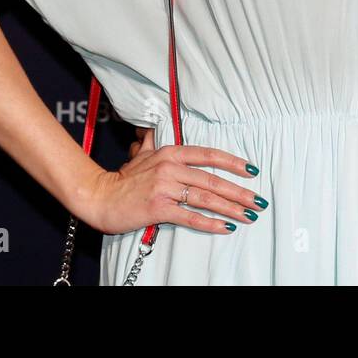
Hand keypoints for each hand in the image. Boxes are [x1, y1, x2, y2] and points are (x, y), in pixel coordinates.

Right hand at [82, 127, 266, 235]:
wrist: (98, 198)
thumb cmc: (123, 179)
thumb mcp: (142, 154)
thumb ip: (155, 142)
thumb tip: (158, 130)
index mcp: (171, 153)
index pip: (209, 155)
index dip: (233, 163)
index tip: (252, 171)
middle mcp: (171, 167)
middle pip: (213, 180)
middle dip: (240, 192)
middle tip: (259, 200)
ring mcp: (165, 188)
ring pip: (206, 198)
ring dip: (231, 208)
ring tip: (249, 215)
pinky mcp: (159, 208)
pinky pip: (190, 216)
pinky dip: (210, 223)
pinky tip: (226, 227)